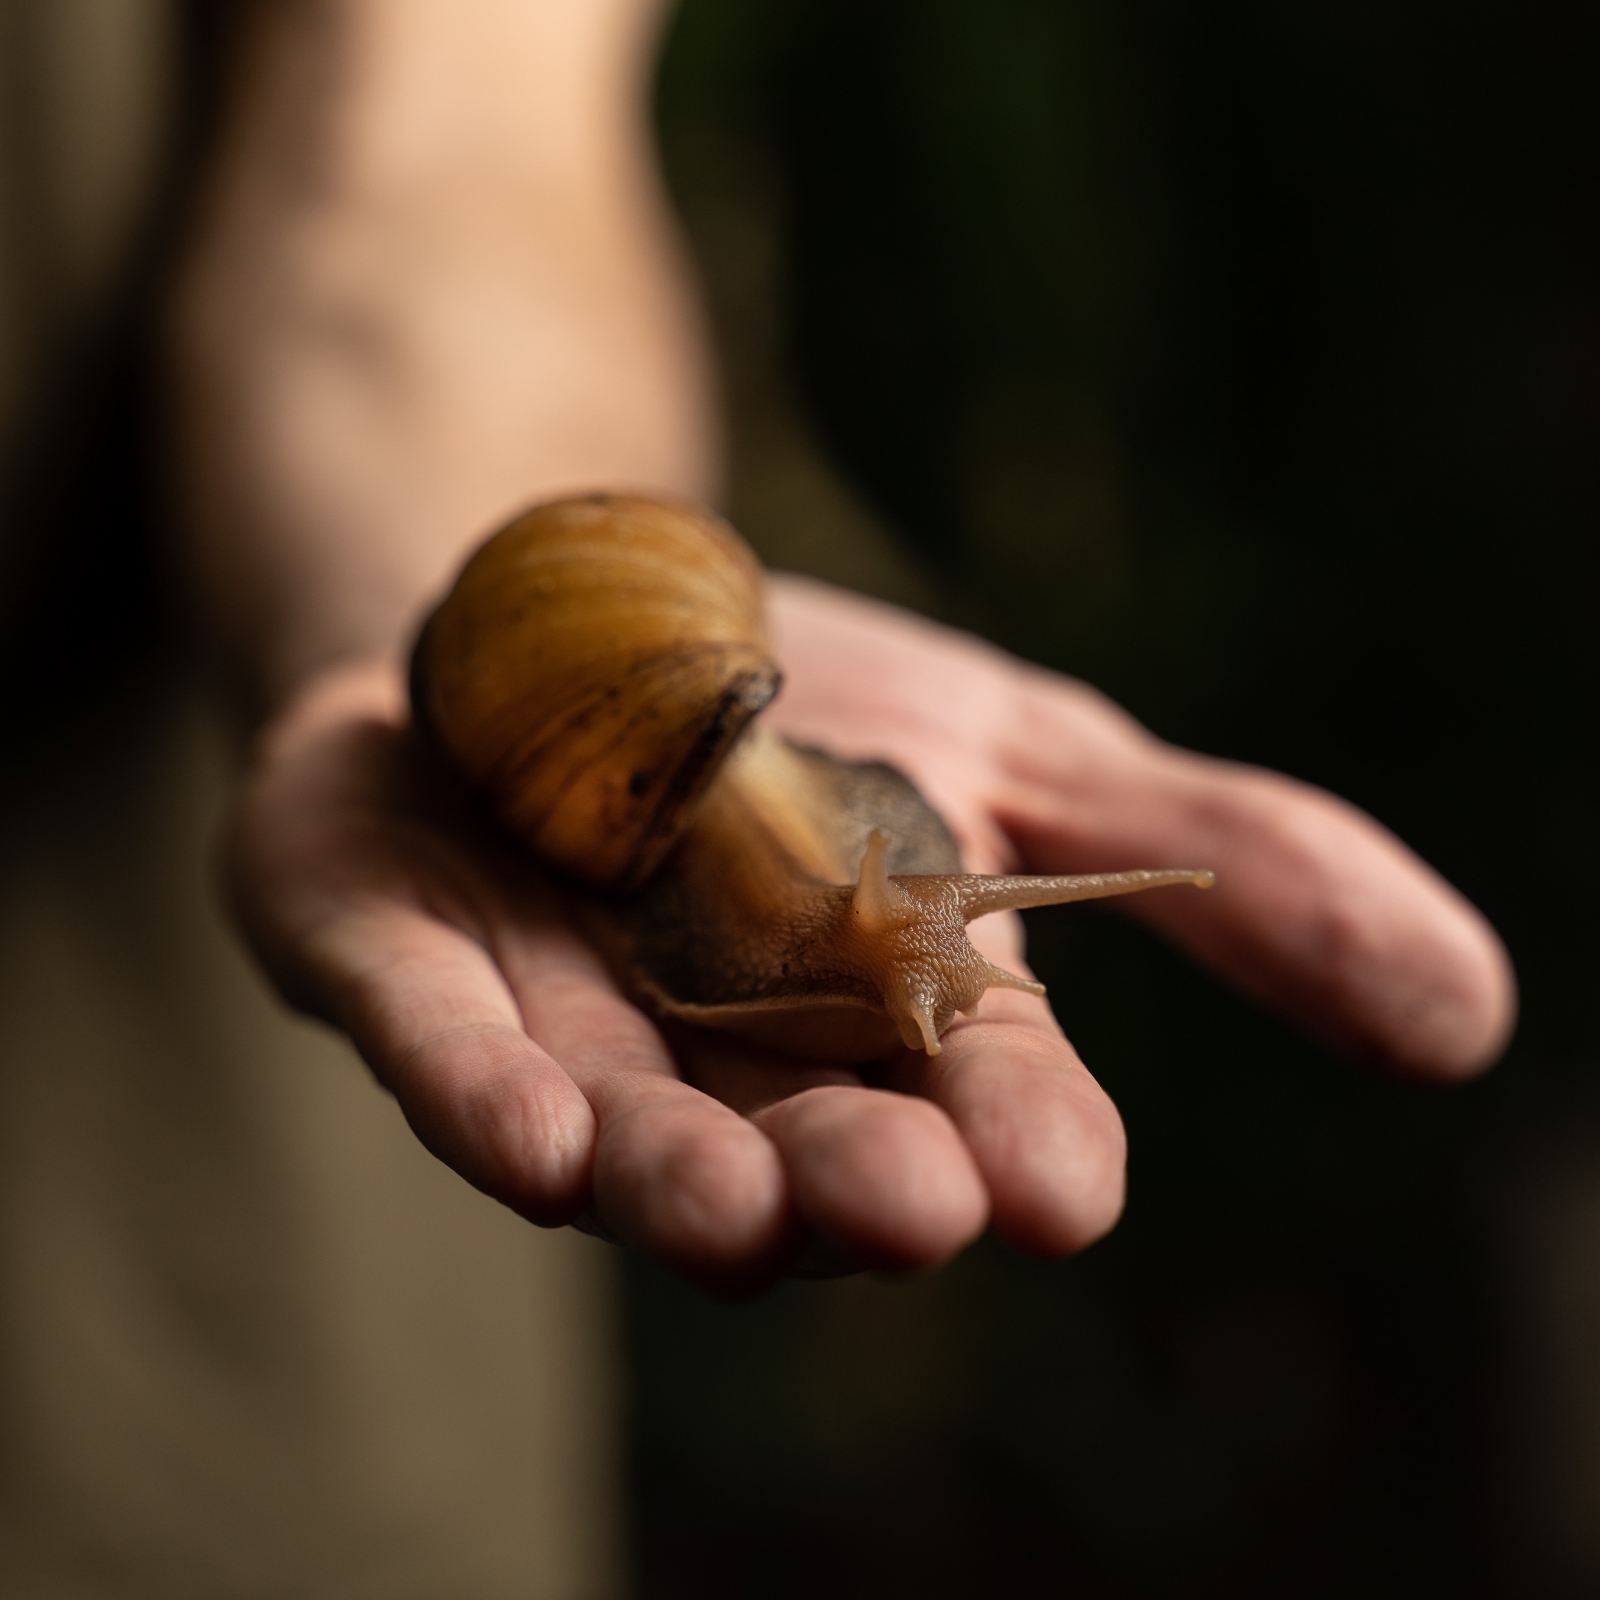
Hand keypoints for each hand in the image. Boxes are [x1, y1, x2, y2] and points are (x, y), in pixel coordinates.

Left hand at [228, 580, 1513, 1293]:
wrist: (562, 604)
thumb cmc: (800, 705)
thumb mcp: (1025, 748)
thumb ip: (1225, 876)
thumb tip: (1473, 1012)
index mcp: (874, 1021)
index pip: (968, 1097)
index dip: (1018, 1138)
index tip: (1066, 1183)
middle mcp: (720, 1058)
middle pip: (796, 1146)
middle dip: (854, 1186)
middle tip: (914, 1207)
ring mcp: (547, 1018)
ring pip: (622, 1127)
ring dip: (675, 1178)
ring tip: (733, 1205)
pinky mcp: (393, 959)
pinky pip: (431, 1040)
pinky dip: (476, 1084)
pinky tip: (531, 1134)